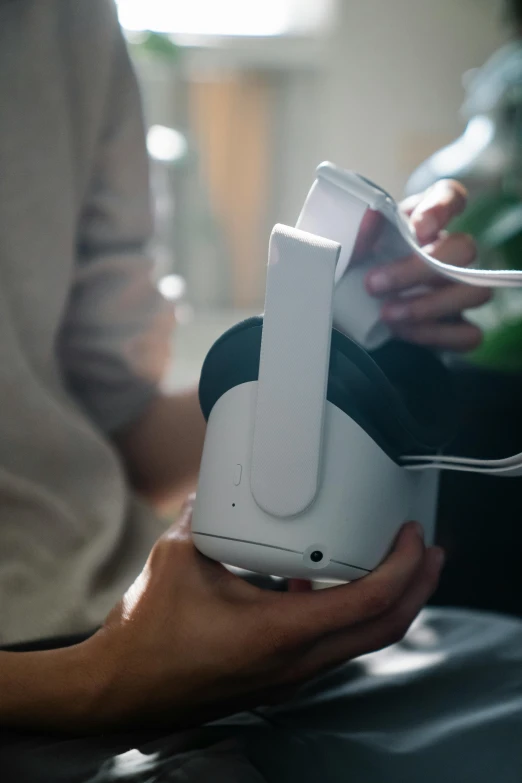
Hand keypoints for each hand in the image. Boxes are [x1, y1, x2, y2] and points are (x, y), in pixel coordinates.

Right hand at [83, 500, 443, 729]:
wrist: (123, 689)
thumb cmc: (148, 634)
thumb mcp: (178, 560)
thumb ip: (205, 517)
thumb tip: (216, 490)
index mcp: (279, 633)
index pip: (368, 604)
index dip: (402, 568)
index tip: (412, 536)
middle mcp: (296, 662)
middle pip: (384, 629)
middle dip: (416, 587)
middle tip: (427, 550)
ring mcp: (291, 674)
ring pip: (363, 640)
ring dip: (388, 602)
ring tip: (393, 563)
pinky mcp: (279, 674)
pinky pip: (332, 643)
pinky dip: (348, 612)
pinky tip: (319, 581)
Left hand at [358, 180, 491, 351]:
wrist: (345, 316)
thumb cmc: (352, 272)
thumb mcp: (349, 251)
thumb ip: (358, 233)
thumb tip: (370, 215)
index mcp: (423, 221)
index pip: (450, 196)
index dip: (442, 208)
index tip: (419, 227)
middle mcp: (448, 252)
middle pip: (464, 249)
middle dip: (419, 269)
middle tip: (374, 285)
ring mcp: (459, 290)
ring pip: (475, 292)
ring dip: (429, 306)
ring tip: (386, 315)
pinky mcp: (458, 326)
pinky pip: (468, 334)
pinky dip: (435, 334)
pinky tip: (403, 332)